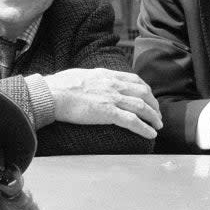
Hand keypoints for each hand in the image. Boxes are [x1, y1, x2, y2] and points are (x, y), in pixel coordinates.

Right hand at [44, 68, 162, 138]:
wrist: (52, 94)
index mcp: (107, 75)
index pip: (134, 80)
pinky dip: (145, 128)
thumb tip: (93, 84)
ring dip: (153, 117)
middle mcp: (113, 84)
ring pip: (142, 107)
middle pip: (143, 92)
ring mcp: (112, 98)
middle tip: (157, 115)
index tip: (150, 98)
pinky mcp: (108, 112)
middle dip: (154, 104)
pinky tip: (151, 134)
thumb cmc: (60, 86)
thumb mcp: (81, 75)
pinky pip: (132, 121)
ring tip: (158, 126)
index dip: (146, 90)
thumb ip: (93, 80)